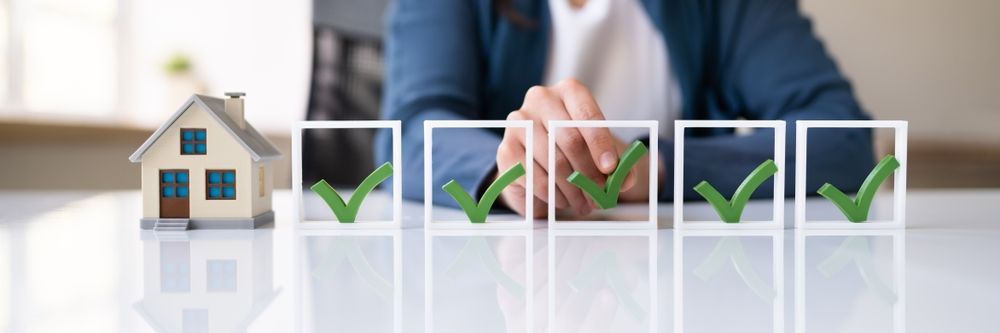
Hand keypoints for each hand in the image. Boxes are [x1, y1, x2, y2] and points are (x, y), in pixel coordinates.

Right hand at [495, 79, 644, 217]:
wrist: (539, 159)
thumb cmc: (575, 149)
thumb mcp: (602, 152)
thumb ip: (620, 165)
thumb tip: (623, 179)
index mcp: (569, 91)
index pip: (587, 115)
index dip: (600, 143)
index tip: (610, 168)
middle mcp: (540, 98)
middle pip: (570, 140)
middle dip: (588, 173)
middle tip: (599, 195)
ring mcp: (519, 123)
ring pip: (553, 162)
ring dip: (573, 189)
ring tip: (584, 203)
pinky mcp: (505, 149)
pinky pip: (533, 177)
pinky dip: (552, 195)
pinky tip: (562, 200)